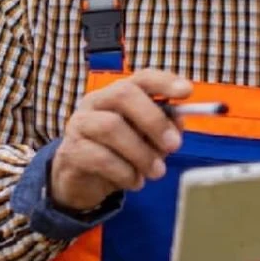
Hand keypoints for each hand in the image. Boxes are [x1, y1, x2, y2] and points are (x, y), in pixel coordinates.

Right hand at [48, 68, 191, 212]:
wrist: (81, 181)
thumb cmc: (118, 154)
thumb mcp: (145, 141)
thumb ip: (162, 130)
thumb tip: (179, 122)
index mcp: (118, 94)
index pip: (141, 78)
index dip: (164, 82)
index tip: (187, 92)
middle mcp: (96, 102)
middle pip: (123, 94)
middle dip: (153, 119)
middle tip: (174, 145)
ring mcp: (80, 124)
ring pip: (111, 127)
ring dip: (141, 153)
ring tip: (157, 172)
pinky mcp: (72, 151)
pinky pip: (100, 157)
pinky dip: (125, 172)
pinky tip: (135, 182)